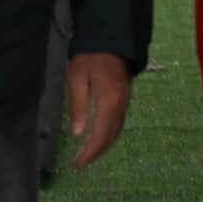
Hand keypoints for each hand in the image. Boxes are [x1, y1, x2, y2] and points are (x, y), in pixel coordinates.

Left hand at [65, 53, 131, 169]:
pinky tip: (100, 137)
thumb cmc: (90, 57)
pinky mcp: (125, 98)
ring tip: (88, 155)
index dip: (90, 152)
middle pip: (111, 136)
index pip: (101, 134)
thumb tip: (78, 134)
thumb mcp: (77, 78)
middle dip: (96, 152)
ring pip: (117, 131)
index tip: (78, 164)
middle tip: (81, 164)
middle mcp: (121, 106)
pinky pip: (119, 123)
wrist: (111, 37)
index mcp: (109, 102)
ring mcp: (125, 102)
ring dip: (103, 145)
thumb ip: (78, 106)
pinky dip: (109, 135)